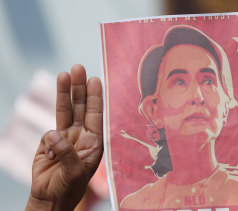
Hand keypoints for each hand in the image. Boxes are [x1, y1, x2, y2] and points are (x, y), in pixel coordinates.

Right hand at [25, 65, 102, 210]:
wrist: (50, 198)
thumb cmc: (69, 188)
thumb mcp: (75, 171)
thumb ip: (67, 151)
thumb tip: (54, 133)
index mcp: (94, 141)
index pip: (96, 114)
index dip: (95, 97)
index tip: (95, 79)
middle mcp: (81, 135)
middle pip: (80, 106)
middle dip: (79, 88)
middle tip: (78, 68)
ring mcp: (65, 137)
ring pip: (65, 111)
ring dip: (64, 93)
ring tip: (63, 74)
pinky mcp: (49, 142)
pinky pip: (48, 134)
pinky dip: (48, 141)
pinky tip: (51, 156)